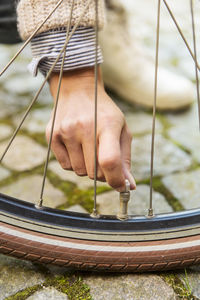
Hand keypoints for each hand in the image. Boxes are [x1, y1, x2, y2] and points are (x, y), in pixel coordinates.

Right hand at [47, 67, 135, 191]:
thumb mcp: (121, 129)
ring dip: (87, 168)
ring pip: (79, 171)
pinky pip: (66, 166)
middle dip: (103, 174)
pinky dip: (74, 163)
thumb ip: (125, 158)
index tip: (120, 186)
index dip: (115, 180)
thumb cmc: (104, 113)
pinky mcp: (52, 135)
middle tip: (104, 163)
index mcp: (107, 125)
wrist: (77, 90)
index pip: (109, 161)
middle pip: (94, 171)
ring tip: (89, 150)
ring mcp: (66, 131)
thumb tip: (128, 186)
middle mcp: (84, 127)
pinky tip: (77, 147)